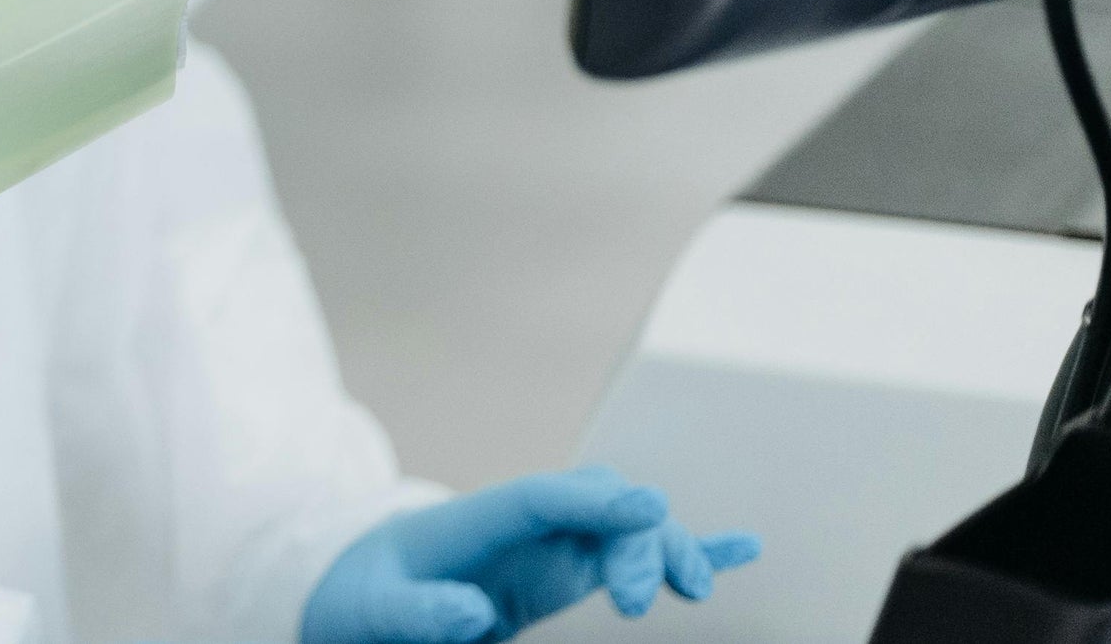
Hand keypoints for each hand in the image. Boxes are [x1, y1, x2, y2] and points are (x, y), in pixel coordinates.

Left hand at [302, 471, 758, 643]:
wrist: (366, 596)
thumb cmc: (367, 601)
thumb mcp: (377, 612)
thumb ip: (420, 612)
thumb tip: (474, 612)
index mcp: (473, 520)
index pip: (539, 497)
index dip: (593, 499)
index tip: (649, 507)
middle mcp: (523, 524)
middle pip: (597, 505)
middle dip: (634, 540)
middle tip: (637, 606)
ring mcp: (552, 543)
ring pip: (627, 525)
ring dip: (666, 548)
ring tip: (692, 591)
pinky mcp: (571, 568)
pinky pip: (636, 552)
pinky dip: (687, 549)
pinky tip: (744, 548)